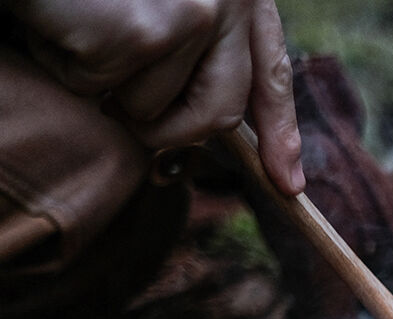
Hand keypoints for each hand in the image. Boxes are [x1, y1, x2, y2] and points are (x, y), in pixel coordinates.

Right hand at [10, 0, 304, 193]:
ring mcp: (194, 15)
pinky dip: (67, 69)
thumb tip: (212, 129)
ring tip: (81, 27)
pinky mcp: (149, 34)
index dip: (280, 133)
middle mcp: (227, 0)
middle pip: (221, 114)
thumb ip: (193, 55)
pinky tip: (61, 24)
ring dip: (102, 87)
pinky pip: (104, 94)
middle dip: (171, 131)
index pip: (269, 72)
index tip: (288, 183)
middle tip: (123, 109)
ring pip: (154, 111)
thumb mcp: (157, 7)